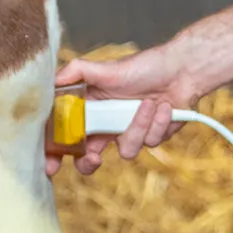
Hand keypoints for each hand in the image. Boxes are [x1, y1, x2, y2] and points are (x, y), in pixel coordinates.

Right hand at [50, 40, 201, 176]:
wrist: (182, 69)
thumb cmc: (144, 66)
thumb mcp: (106, 67)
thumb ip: (77, 72)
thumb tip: (51, 81)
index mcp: (92, 111)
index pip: (66, 137)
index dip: (55, 154)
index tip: (50, 166)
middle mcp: (108, 126)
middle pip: (88, 159)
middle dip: (89, 163)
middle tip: (94, 157)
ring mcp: (131, 133)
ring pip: (126, 150)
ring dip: (138, 125)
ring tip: (148, 103)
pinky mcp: (153, 136)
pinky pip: (151, 142)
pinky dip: (158, 122)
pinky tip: (165, 106)